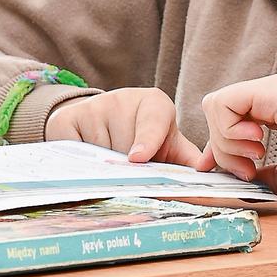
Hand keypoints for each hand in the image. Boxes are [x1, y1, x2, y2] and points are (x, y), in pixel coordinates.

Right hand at [43, 86, 201, 164]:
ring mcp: (94, 108)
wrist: (101, 123)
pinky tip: (86, 158)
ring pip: (101, 155)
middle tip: (129, 168)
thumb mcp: (168, 144)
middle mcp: (124, 100)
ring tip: (109, 161)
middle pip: (125, 149)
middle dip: (128, 170)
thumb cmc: (143, 139)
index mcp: (155, 104)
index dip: (147, 140)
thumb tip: (208, 176)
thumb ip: (187, 159)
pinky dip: (80, 165)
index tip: (138, 158)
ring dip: (105, 169)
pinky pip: (75, 152)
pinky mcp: (68, 119)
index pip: (153, 122)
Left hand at [200, 70, 276, 196]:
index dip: (217, 143)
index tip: (222, 170)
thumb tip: (229, 178)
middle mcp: (275, 90)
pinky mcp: (276, 91)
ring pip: (217, 105)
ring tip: (256, 158)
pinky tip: (258, 146)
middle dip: (222, 147)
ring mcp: (275, 86)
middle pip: (217, 109)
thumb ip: (257, 171)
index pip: (229, 112)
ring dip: (226, 141)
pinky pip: (225, 103)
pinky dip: (230, 131)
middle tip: (248, 170)